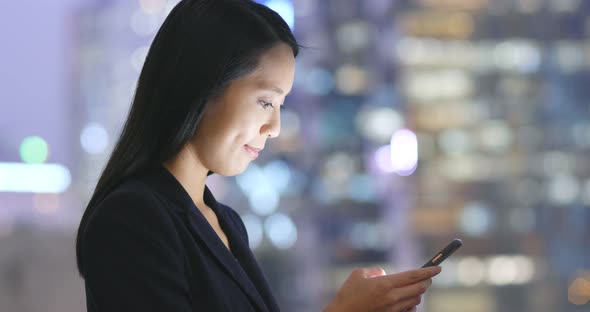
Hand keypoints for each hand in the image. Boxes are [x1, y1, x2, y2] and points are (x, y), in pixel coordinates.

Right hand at [324, 266, 440, 311]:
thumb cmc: (348, 293)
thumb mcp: (359, 274)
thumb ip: (375, 271)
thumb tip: (385, 273)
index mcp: (385, 283)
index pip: (413, 276)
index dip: (428, 271)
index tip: (438, 268)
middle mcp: (392, 297)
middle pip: (420, 288)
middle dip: (427, 280)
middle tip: (429, 276)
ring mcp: (393, 309)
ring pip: (417, 299)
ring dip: (419, 292)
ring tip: (417, 286)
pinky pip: (410, 310)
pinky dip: (413, 304)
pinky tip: (409, 300)